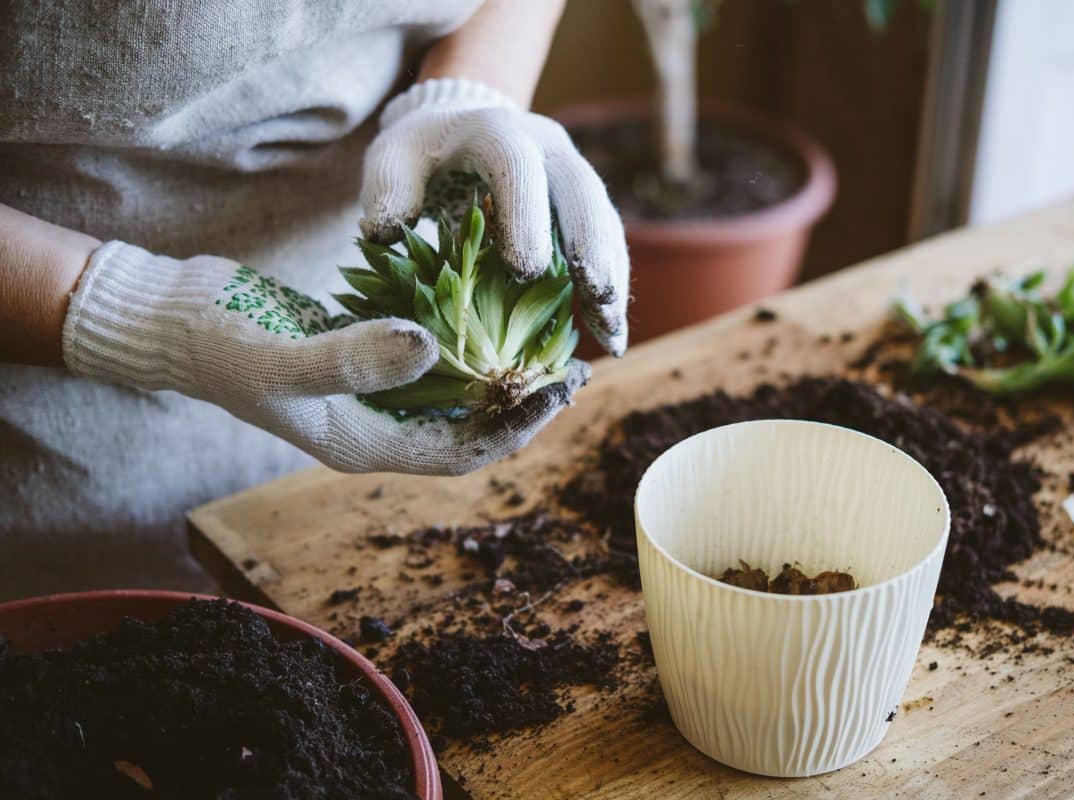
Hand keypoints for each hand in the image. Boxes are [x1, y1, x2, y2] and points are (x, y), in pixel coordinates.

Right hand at [62, 243, 588, 474]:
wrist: (173, 316)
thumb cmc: (219, 343)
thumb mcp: (283, 356)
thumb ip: (355, 359)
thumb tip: (435, 348)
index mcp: (364, 444)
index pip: (462, 451)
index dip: (516, 427)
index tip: (559, 389)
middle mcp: (375, 426)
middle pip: (469, 429)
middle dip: (522, 404)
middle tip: (573, 366)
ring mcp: (369, 393)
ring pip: (455, 396)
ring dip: (500, 374)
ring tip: (547, 343)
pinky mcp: (363, 356)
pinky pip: (431, 360)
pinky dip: (466, 344)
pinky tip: (492, 312)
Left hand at [359, 77, 629, 356]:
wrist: (460, 125)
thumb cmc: (423, 150)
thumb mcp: (393, 156)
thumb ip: (387, 187)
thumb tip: (385, 232)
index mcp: (497, 131)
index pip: (518, 167)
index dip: (526, 216)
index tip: (525, 270)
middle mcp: (547, 147)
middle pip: (581, 191)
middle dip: (592, 247)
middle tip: (598, 299)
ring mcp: (572, 173)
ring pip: (603, 219)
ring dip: (612, 275)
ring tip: (612, 330)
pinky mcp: (583, 204)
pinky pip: (606, 241)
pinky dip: (611, 285)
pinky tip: (611, 330)